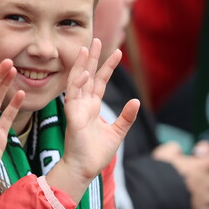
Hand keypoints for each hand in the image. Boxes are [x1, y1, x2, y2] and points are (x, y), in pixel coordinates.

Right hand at [46, 40, 139, 201]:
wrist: (85, 169)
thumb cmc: (97, 153)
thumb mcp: (117, 132)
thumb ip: (126, 117)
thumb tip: (136, 101)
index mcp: (92, 107)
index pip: (100, 81)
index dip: (108, 67)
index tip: (117, 52)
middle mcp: (83, 105)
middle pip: (88, 76)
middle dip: (92, 58)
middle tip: (96, 39)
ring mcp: (76, 109)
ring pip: (78, 81)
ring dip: (82, 65)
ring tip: (86, 48)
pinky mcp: (72, 117)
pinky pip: (73, 96)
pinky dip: (78, 84)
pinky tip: (85, 72)